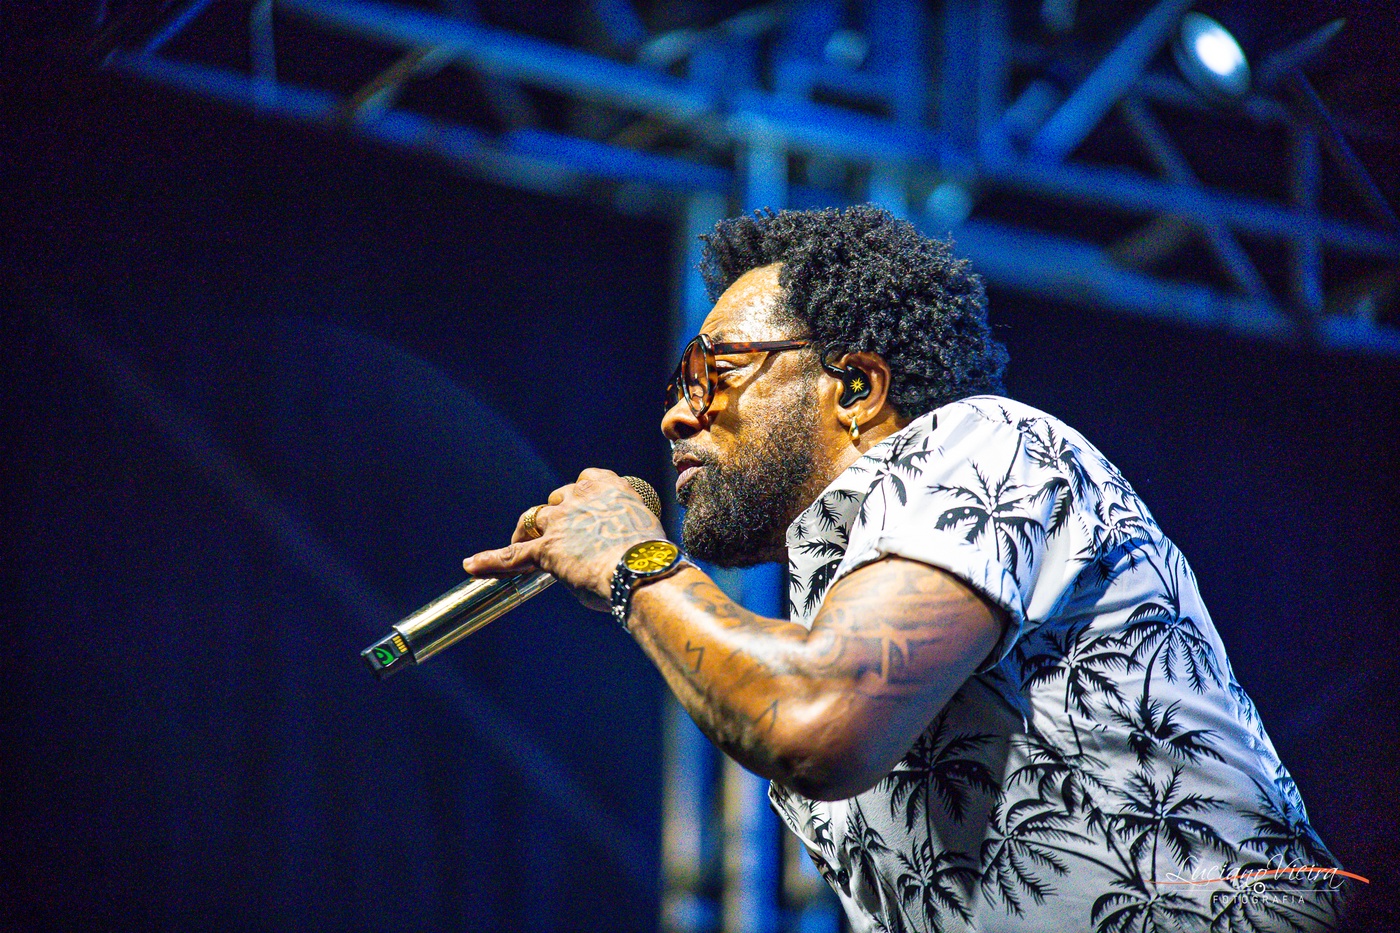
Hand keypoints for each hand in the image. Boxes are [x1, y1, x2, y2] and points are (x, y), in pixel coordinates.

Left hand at [462, 468, 668, 611]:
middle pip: (558, 499)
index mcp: (609, 486)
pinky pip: (512, 555)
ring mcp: (560, 521)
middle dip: (558, 516)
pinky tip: (472, 566)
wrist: (643, 569)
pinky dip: (490, 561)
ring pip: (534, 519)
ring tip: (525, 546)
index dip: (581, 498)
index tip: (586, 510)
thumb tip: (618, 550)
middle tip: (567, 539)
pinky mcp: (545, 550)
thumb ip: (624, 529)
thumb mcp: (645, 529)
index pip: (586, 481)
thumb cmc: (653, 556)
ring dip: (530, 532)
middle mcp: (581, 496)